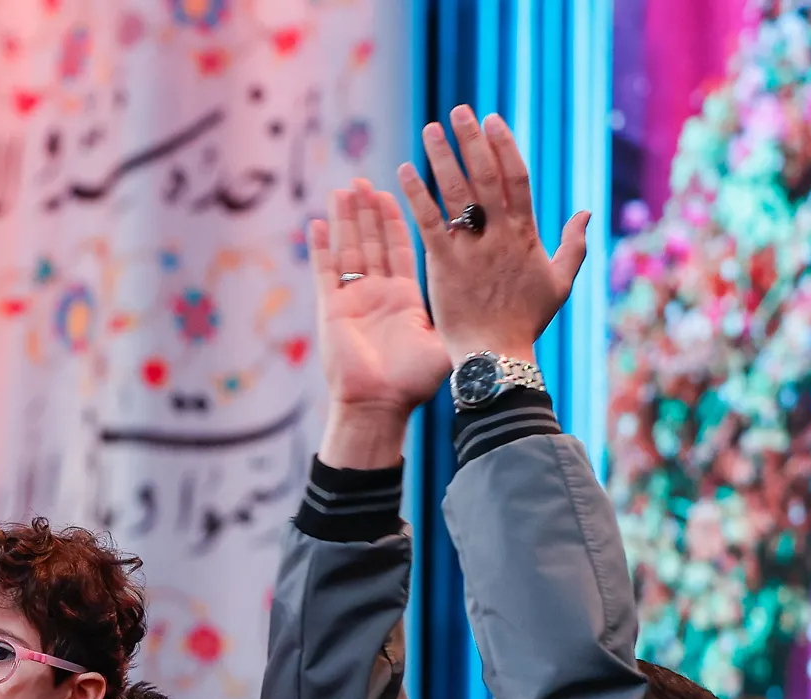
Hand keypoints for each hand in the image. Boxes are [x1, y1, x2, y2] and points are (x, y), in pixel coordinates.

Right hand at [309, 179, 449, 419]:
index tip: (399, 190)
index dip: (397, 221)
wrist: (380, 406)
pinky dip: (320, 247)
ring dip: (346, 219)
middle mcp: (376, 294)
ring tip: (346, 189)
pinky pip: (325, 272)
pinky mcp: (332, 309)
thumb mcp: (444, 341)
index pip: (400, 249)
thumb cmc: (413, 383)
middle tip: (367, 180)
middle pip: (371, 243)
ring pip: (348, 249)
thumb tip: (491, 299)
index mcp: (403, 299)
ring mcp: (352, 300)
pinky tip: (318, 222)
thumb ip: (460, 315)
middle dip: (369, 211)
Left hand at [397, 105, 588, 365]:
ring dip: (442, 157)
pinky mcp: (443, 265)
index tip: (493, 120)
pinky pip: (427, 222)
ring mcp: (470, 248)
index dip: (504, 147)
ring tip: (431, 128)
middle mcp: (499, 235)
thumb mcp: (559, 282)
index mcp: (526, 234)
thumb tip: (586, 212)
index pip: (517, 179)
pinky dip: (416, 195)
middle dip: (472, 141)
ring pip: (456, 193)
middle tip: (459, 110)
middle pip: (486, 176)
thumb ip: (573, 244)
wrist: (497, 356)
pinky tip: (403, 171)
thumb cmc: (527, 322)